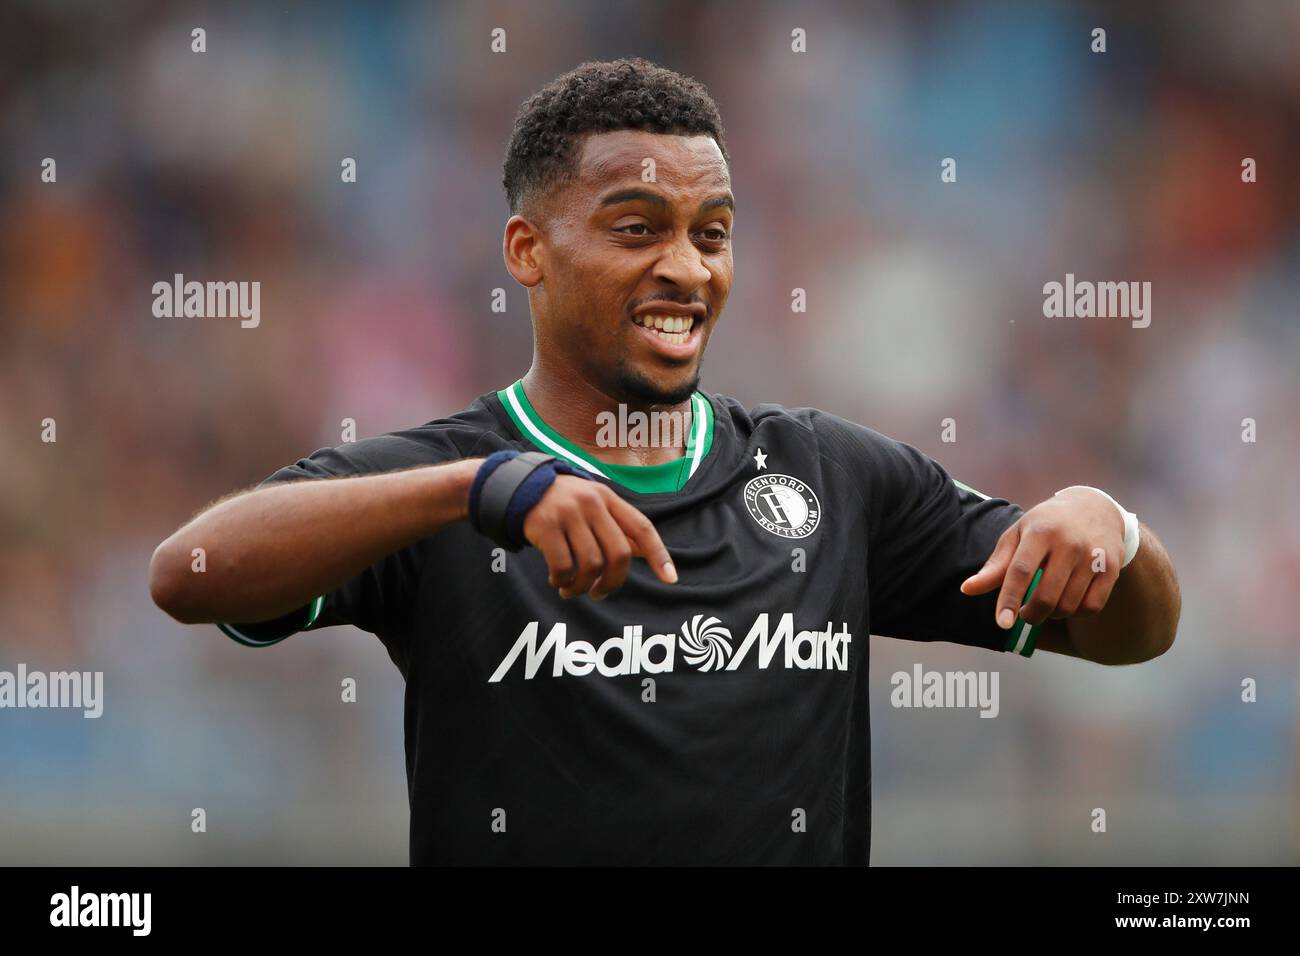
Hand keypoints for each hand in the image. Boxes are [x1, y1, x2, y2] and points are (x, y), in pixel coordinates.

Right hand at [523, 475, 676, 600]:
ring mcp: (568, 513)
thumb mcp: (595, 506)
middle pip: (618, 553)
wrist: (521, 487)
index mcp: (609, 499)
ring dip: (581, 586)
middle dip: (612, 582)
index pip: (642, 528)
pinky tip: (556, 580)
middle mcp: (592, 503)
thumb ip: (619, 528)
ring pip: (590, 564)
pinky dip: (562, 580)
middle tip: (599, 593)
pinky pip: (562, 565)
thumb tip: (647, 554)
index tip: (670, 579)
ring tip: (571, 590)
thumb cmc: (566, 504)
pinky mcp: (546, 526)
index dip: (659, 554)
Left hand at [959, 488, 1124, 628]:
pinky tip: (1069, 599)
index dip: (1009, 600)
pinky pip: (1092, 606)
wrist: (1094, 508)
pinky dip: (1077, 612)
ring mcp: (1093, 556)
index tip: (1002, 623)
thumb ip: (995, 565)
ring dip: (1052, 614)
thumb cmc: (1046, 524)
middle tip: (1025, 614)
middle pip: (1046, 596)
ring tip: (1047, 602)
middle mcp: (1069, 543)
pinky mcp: (1112, 567)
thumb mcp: (1017, 535)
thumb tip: (967, 590)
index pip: (1020, 571)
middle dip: (1031, 615)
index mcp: (1040, 532)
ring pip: (1068, 605)